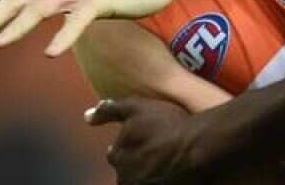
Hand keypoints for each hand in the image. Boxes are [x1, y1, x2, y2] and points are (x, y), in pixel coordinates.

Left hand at [86, 97, 204, 184]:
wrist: (197, 147)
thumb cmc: (167, 125)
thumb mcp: (136, 108)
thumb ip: (110, 110)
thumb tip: (86, 116)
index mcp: (118, 156)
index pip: (115, 153)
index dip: (128, 145)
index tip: (141, 140)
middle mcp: (126, 177)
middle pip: (127, 171)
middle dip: (136, 162)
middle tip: (153, 151)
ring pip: (141, 180)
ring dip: (147, 172)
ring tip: (163, 161)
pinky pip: (157, 183)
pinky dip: (160, 179)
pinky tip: (170, 171)